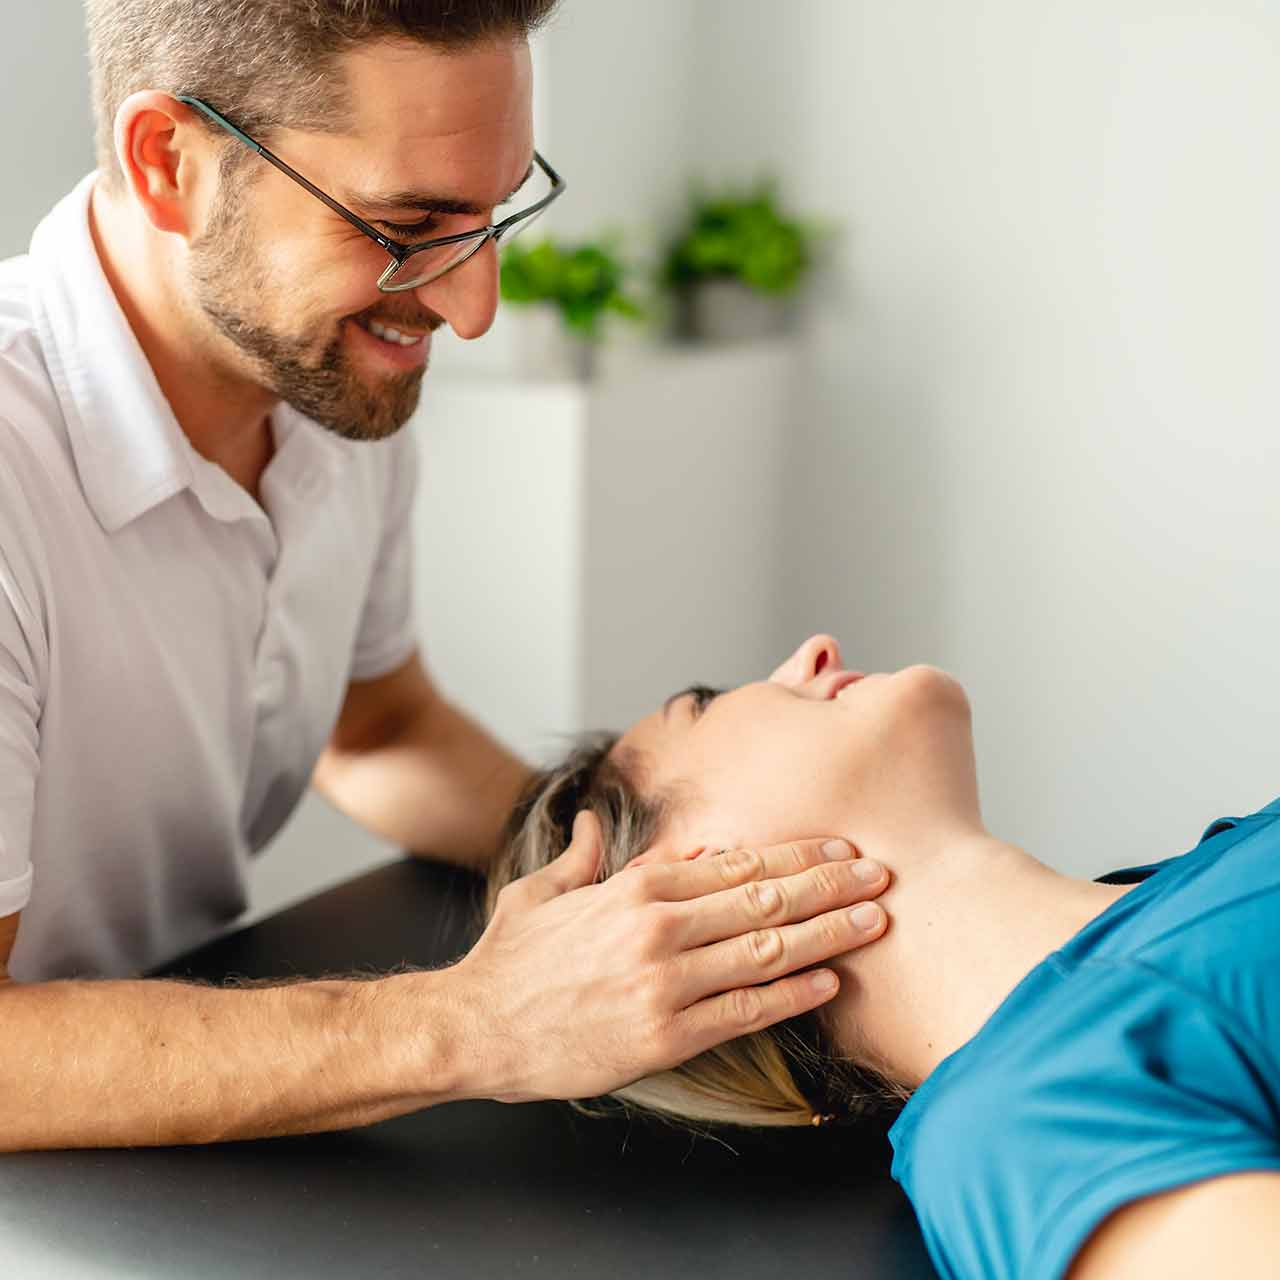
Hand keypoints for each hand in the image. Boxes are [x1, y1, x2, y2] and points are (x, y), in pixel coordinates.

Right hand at [453, 812, 889, 1102]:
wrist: (475, 1026)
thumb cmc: (510, 958)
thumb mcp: (542, 891)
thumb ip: (580, 856)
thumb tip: (592, 822)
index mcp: (636, 886)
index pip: (736, 861)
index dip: (795, 851)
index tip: (839, 843)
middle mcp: (658, 925)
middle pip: (764, 897)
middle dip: (830, 882)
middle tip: (882, 872)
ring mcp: (664, 981)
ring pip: (765, 949)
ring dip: (828, 933)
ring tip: (874, 920)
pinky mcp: (665, 1034)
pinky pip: (744, 1010)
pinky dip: (792, 994)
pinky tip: (828, 982)